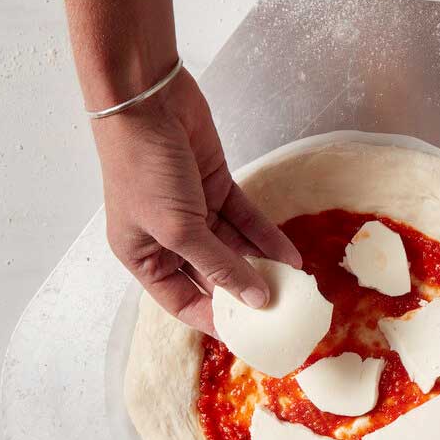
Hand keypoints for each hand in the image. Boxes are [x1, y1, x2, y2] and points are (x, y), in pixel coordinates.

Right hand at [93, 69, 301, 334]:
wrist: (147, 101)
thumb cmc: (144, 168)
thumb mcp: (179, 228)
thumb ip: (220, 266)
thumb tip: (255, 300)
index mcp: (142, 255)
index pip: (182, 301)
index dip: (214, 320)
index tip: (250, 338)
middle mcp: (168, 237)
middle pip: (213, 276)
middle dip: (245, 293)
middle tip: (282, 315)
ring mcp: (194, 211)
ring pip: (235, 249)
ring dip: (263, 266)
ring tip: (297, 288)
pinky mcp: (216, 186)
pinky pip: (247, 221)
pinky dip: (269, 238)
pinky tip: (294, 257)